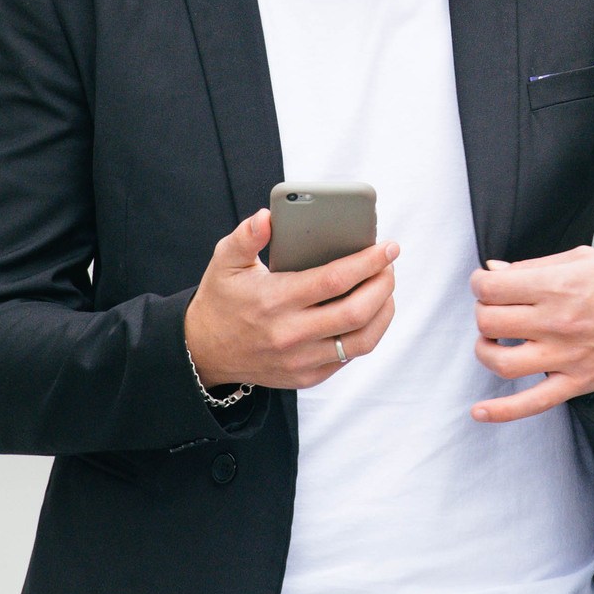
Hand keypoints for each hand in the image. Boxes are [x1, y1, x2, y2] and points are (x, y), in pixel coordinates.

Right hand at [184, 208, 399, 390]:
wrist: (204, 352)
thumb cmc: (222, 299)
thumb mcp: (225, 262)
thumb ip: (246, 236)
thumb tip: (267, 217)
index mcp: (275, 300)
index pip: (334, 280)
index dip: (368, 262)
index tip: (388, 247)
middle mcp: (291, 334)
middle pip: (356, 311)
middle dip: (384, 284)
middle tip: (390, 265)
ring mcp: (301, 360)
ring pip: (362, 341)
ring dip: (384, 312)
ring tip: (386, 289)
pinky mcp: (307, 376)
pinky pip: (349, 357)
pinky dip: (367, 333)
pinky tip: (370, 312)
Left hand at [467, 246, 593, 422]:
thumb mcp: (582, 258)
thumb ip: (535, 266)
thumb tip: (496, 270)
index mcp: (557, 286)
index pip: (492, 288)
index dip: (481, 283)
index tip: (486, 284)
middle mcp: (556, 322)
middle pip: (490, 322)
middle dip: (483, 313)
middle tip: (494, 309)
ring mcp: (564, 356)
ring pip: (502, 362)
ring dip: (487, 352)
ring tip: (494, 343)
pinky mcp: (576, 382)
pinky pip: (532, 403)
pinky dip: (502, 411)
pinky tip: (480, 411)